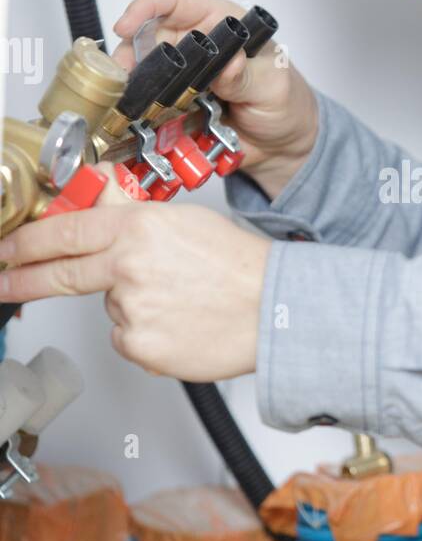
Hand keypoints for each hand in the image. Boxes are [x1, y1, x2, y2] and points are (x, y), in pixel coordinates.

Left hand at [0, 167, 270, 379]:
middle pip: (61, 274)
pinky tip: (179, 323)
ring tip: (178, 300)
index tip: (6, 249)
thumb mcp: (181, 221)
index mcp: (138, 228)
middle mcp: (129, 267)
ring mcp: (132, 310)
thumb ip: (129, 211)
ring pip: (110, 307)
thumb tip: (96, 193)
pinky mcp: (142, 347)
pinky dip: (147, 334)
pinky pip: (129, 339)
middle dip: (21, 278)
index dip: (26, 243)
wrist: (275, 310)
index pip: (65, 232)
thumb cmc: (239, 265)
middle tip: (2, 281)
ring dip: (131, 305)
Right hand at [112, 0, 318, 197]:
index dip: (146, 7)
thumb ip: (246, 76)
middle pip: (149, 37)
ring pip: (146, 72)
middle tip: (124, 77)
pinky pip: (153, 105)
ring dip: (135, 86)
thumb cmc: (286, 103)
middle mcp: (198, 45)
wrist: (284, 146)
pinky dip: (145, 113)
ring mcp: (185, 76)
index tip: (126, 26)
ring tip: (131, 102)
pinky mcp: (178, 105)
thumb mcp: (272, 86)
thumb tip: (227, 64)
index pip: (175, 1)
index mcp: (221, 24)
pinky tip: (142, 121)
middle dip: (131, 54)